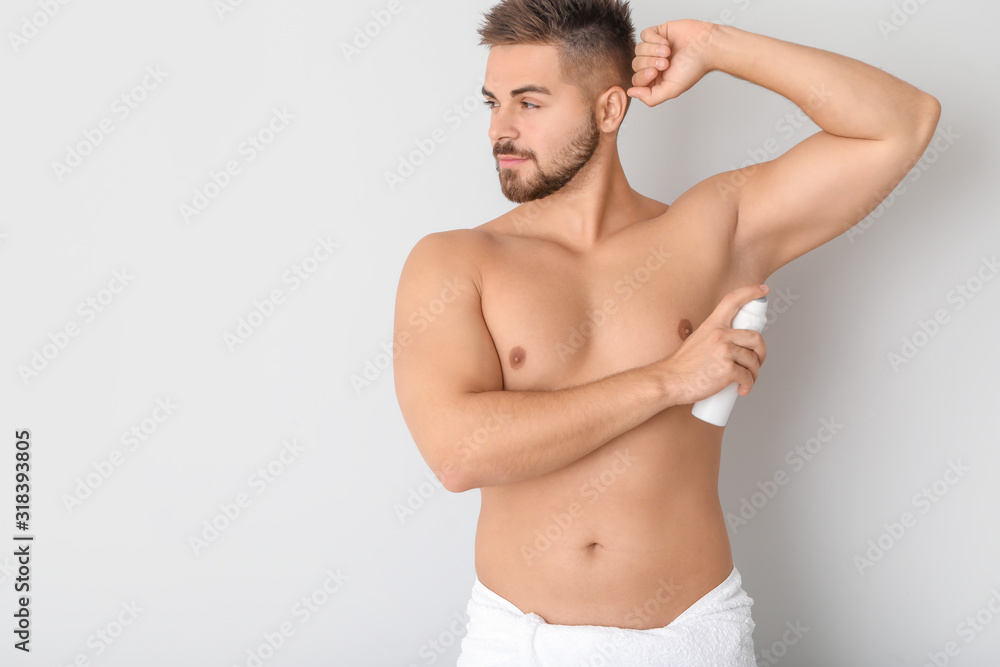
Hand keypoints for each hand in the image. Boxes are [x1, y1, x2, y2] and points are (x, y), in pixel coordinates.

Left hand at [627, 20, 720, 106]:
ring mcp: (654, 48)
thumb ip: (650, 97)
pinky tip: (666, 42)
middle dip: (649, 63)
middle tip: (666, 63)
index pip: (636, 80)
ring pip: (638, 49)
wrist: (707, 46)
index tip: (656, 72)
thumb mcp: (672, 90)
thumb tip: (631, 93)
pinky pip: (644, 35)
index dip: (642, 76)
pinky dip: (654, 39)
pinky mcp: (658, 33)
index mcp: (656, 79)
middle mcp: (653, 64)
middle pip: (636, 64)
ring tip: (668, 52)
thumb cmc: (694, 67)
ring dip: (653, 50)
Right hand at [659, 284, 768, 405]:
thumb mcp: (697, 340)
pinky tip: (742, 389)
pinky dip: (748, 385)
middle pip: (755, 337)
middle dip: (761, 352)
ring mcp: (725, 351)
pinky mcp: (728, 369)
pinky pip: (748, 376)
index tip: (762, 290)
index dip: (751, 292)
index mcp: (712, 325)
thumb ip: (716, 337)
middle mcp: (720, 335)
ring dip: (754, 373)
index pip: (733, 300)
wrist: (669, 381)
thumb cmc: (682, 365)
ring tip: (745, 380)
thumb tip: (734, 343)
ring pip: (753, 360)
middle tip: (757, 361)